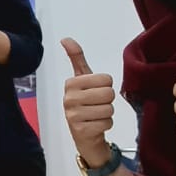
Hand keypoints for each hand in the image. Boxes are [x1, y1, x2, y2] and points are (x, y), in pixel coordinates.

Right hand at [61, 37, 116, 165]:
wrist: (84, 136)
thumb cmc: (85, 103)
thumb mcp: (82, 80)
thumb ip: (76, 58)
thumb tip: (66, 38)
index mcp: (70, 84)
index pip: (106, 79)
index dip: (106, 86)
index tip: (95, 92)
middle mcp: (69, 98)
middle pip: (109, 94)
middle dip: (108, 101)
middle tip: (97, 105)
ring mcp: (73, 116)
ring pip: (109, 109)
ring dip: (107, 114)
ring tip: (96, 116)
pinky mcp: (81, 131)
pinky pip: (107, 123)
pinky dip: (106, 126)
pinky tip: (95, 126)